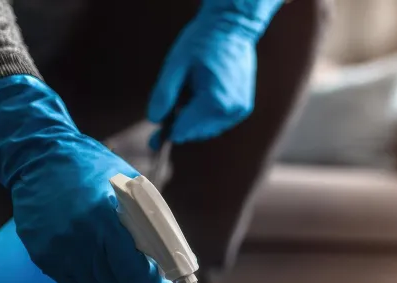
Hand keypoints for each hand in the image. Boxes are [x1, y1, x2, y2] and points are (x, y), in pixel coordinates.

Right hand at [0, 75, 181, 282]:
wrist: (37, 157)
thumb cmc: (89, 166)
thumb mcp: (128, 182)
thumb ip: (147, 215)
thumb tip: (171, 249)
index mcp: (103, 219)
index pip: (135, 272)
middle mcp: (78, 239)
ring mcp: (57, 251)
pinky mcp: (43, 256)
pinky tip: (105, 281)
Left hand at [146, 0, 285, 146]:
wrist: (232, 28)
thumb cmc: (202, 42)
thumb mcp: (175, 64)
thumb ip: (163, 94)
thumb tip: (153, 119)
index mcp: (214, 101)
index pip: (184, 130)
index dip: (167, 134)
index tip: (153, 141)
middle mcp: (230, 110)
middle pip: (196, 132)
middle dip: (180, 127)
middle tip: (166, 115)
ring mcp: (240, 110)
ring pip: (208, 129)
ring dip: (194, 122)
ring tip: (186, 98)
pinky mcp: (243, 107)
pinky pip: (219, 121)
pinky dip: (206, 116)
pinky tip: (200, 98)